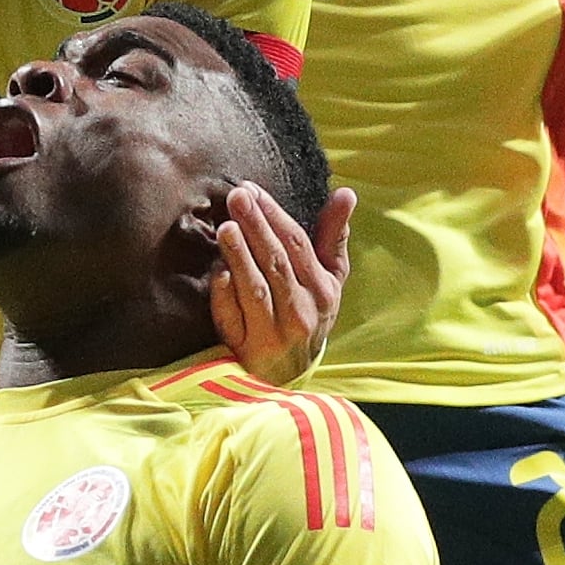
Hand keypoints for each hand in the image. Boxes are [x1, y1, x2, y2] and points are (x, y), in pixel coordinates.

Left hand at [200, 181, 355, 382]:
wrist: (292, 375)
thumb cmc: (309, 315)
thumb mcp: (330, 280)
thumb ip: (334, 237)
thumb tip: (346, 192)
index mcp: (322, 289)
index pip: (297, 244)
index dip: (274, 214)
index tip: (252, 189)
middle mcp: (301, 311)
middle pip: (276, 262)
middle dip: (256, 226)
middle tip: (237, 196)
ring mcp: (274, 333)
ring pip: (256, 290)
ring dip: (241, 257)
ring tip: (226, 228)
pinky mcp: (248, 351)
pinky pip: (235, 321)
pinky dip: (227, 298)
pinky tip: (218, 274)